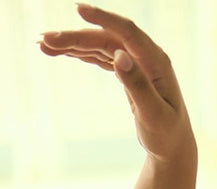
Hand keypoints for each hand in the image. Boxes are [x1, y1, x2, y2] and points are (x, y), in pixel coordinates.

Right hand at [40, 5, 194, 163]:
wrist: (172, 146)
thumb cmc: (166, 134)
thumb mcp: (153, 115)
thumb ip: (138, 86)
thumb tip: (119, 57)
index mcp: (155, 61)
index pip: (126, 31)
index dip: (102, 19)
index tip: (78, 9)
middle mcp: (145, 56)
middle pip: (105, 38)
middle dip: (75, 37)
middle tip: (45, 40)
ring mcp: (135, 62)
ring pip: (99, 46)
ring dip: (73, 44)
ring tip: (44, 45)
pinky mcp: (126, 71)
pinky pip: (100, 57)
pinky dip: (81, 54)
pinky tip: (62, 52)